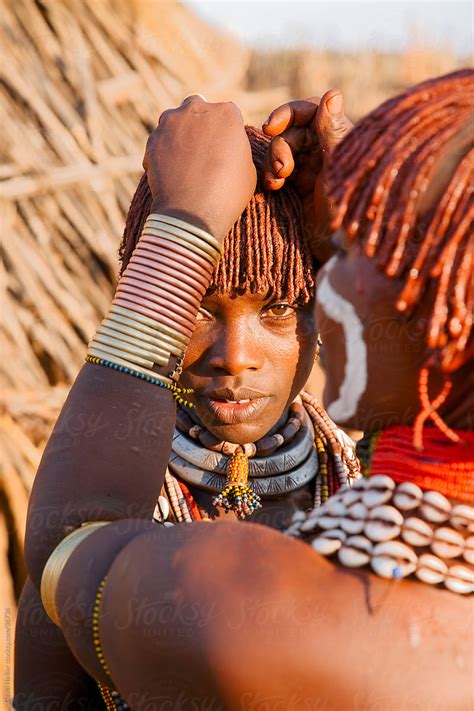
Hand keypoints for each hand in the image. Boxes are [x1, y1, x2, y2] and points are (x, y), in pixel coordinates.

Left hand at [143, 96, 256, 240]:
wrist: (193, 213)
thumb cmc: (227, 194)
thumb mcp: (247, 168)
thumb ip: (236, 147)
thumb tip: (228, 147)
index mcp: (227, 113)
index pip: (227, 115)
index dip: (225, 133)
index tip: (223, 149)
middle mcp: (197, 108)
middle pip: (197, 110)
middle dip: (199, 125)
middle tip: (202, 151)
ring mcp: (171, 122)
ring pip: (174, 122)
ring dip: (179, 135)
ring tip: (185, 162)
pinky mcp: (152, 139)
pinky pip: (159, 142)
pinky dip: (164, 152)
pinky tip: (171, 173)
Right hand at [262, 89, 352, 260]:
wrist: (343, 248)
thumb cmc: (349, 206)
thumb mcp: (340, 166)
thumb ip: (333, 130)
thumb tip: (331, 93)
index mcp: (339, 138)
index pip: (310, 112)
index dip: (288, 114)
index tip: (271, 127)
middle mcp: (324, 150)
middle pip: (291, 133)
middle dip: (280, 147)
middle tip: (281, 171)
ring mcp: (310, 170)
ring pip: (281, 152)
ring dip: (274, 162)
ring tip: (276, 182)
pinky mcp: (298, 190)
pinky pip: (278, 173)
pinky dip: (271, 177)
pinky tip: (273, 188)